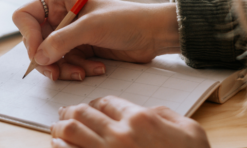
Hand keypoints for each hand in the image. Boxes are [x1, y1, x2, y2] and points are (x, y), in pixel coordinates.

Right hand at [12, 0, 179, 79]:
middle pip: (34, 42)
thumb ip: (62, 41)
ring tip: (84, 72)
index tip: (39, 53)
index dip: (28, 36)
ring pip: (49, 58)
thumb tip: (38, 57)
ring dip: (65, 68)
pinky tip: (96, 68)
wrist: (154, 34)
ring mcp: (68, 35)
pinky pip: (65, 65)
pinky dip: (77, 70)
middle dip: (47, 59)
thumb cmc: (126, 20)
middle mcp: (59, 17)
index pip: (25, 17)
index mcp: (58, 1)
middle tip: (57, 72)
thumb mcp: (91, 28)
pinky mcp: (78, 50)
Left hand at [51, 96, 208, 147]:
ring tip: (56, 128)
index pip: (106, 102)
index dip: (95, 104)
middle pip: (83, 113)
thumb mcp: (190, 131)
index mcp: (140, 120)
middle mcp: (120, 135)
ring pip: (70, 131)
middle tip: (64, 113)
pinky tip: (57, 146)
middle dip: (70, 111)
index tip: (90, 108)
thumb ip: (165, 115)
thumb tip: (148, 111)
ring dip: (60, 127)